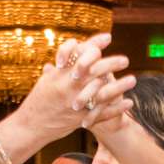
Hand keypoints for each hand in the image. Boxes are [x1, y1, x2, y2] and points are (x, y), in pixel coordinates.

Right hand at [12, 33, 130, 146]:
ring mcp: (75, 104)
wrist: (31, 126)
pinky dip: (116, 108)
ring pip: (102, 93)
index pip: (79, 53)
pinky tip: (128, 103)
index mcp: (61, 75)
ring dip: (119, 86)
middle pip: (94, 71)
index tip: (108, 38)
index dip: (94, 44)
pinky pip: (102, 113)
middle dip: (111, 64)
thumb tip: (76, 49)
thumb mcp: (47, 79)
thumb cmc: (39, 100)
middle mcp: (69, 87)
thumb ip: (62, 66)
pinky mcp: (80, 119)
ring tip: (133, 79)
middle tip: (125, 59)